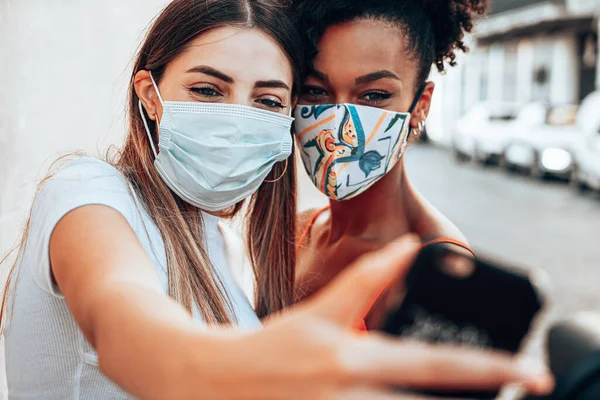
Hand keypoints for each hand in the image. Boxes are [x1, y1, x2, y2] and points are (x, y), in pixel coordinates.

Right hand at [213, 235, 553, 398]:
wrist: (217, 383)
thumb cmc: (271, 347)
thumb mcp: (319, 310)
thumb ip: (367, 279)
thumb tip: (407, 247)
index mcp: (353, 360)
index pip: (434, 364)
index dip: (488, 369)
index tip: (530, 372)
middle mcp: (352, 396)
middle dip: (480, 398)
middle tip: (523, 386)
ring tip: (475, 396)